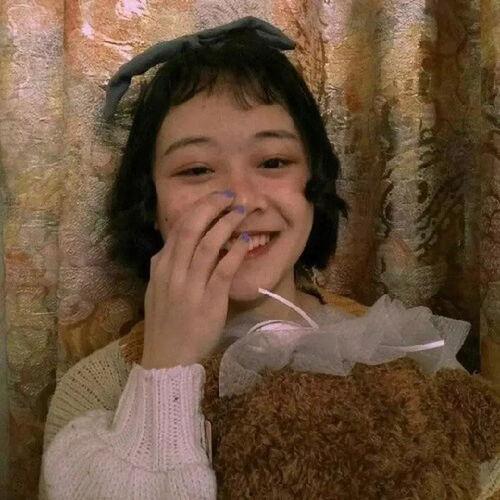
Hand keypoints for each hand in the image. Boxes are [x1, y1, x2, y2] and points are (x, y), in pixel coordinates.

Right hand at [141, 191, 249, 368]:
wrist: (167, 358)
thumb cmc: (166, 324)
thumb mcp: (156, 291)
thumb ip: (163, 268)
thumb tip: (169, 249)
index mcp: (162, 268)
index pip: (178, 229)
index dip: (198, 209)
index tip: (214, 198)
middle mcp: (174, 272)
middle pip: (191, 229)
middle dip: (210, 207)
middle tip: (229, 195)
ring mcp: (191, 286)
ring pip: (207, 245)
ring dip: (225, 224)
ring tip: (241, 212)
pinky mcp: (210, 300)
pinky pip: (223, 270)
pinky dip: (235, 252)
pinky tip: (246, 241)